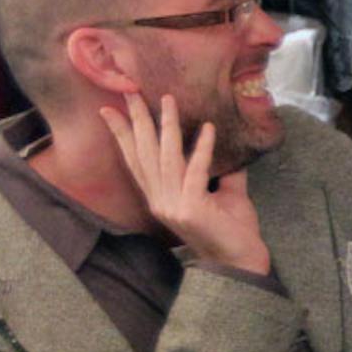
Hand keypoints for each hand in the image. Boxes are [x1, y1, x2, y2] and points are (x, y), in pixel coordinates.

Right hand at [101, 94, 269, 272]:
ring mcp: (174, 205)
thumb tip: (222, 140)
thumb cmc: (232, 229)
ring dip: (167, 126)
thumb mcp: (223, 193)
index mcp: (161, 197)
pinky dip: (202, 149)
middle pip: (143, 153)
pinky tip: (208, 129)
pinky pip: (196, 171)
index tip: (108, 109)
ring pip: (165, 158)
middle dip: (137, 120)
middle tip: (131, 91)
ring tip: (169, 100)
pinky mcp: (192, 208)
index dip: (122, 134)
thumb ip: (218, 169)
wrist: (242, 260)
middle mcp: (161, 201)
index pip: (135, 161)